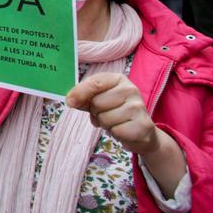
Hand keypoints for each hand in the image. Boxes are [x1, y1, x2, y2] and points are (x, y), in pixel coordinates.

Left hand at [66, 72, 186, 195]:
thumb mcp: (100, 99)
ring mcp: (138, 107)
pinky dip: (115, 133)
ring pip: (105, 118)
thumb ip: (84, 97)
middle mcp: (131, 89)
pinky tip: (123, 130)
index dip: (80, 92)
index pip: (95, 82)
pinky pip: (115, 131)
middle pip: (97, 102)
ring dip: (105, 124)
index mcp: (118, 79)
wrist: (142, 132)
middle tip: (105, 114)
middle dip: (95, 112)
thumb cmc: (116, 112)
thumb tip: (70, 100)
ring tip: (115, 122)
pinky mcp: (143, 125)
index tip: (69, 101)